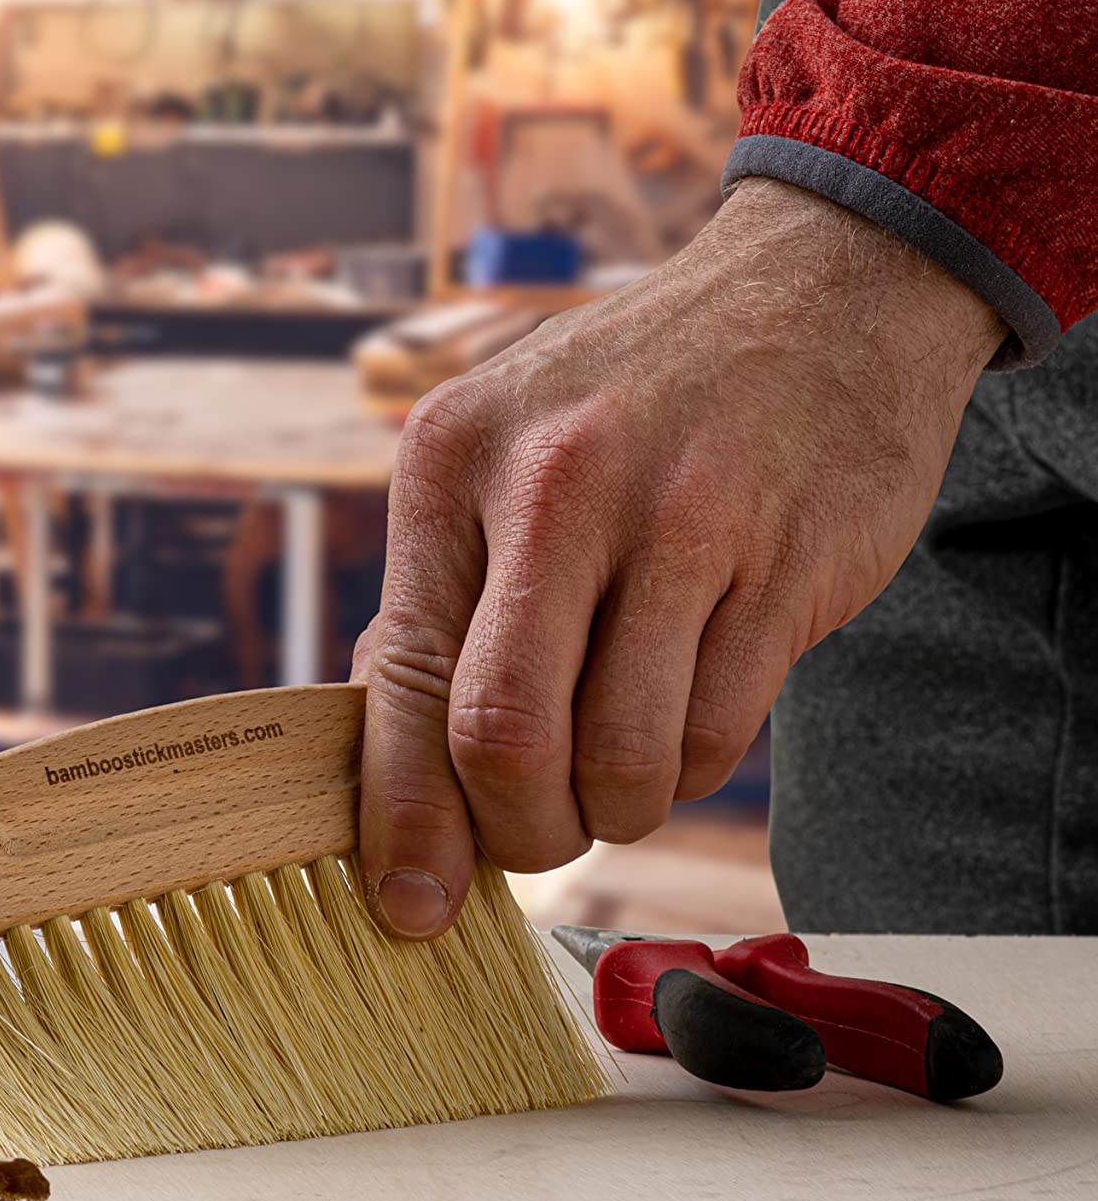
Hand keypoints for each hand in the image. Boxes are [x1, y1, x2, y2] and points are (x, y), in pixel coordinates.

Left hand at [352, 176, 1005, 936]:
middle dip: (517, 831)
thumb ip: (443, 602)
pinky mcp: (788, 562)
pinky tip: (683, 717)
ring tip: (613, 775)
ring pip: (622, 758)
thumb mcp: (501, 455)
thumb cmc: (634, 402)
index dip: (403, 819)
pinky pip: (717, 736)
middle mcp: (554, 483)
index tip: (408, 908)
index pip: (408, 680)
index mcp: (450, 461)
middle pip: (506, 738)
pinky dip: (687, 770)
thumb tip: (379, 765)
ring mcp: (681, 520)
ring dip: (613, 812)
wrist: (820, 292)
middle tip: (535, 837)